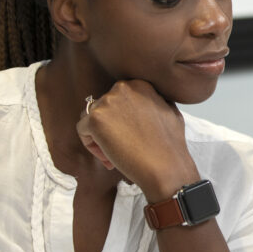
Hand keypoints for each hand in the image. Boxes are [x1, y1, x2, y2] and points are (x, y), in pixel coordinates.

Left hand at [76, 80, 198, 198]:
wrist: (166, 166)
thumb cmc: (170, 146)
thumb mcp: (169, 111)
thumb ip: (153, 102)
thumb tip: (143, 103)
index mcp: (139, 84)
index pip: (117, 99)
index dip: (121, 121)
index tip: (129, 137)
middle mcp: (123, 88)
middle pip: (103, 108)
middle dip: (109, 129)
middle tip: (121, 149)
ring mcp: (108, 102)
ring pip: (90, 118)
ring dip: (98, 137)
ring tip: (113, 156)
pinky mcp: (96, 119)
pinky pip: (82, 130)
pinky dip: (91, 146)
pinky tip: (108, 159)